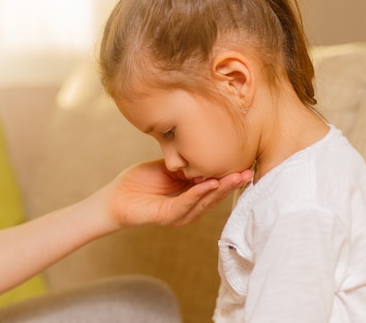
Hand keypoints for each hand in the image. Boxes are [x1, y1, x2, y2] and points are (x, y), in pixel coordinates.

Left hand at [106, 159, 252, 227]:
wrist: (116, 197)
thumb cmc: (139, 181)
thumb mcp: (167, 167)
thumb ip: (185, 163)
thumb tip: (203, 149)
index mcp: (190, 193)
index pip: (215, 184)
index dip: (229, 174)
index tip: (245, 162)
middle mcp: (190, 206)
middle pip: (216, 194)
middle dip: (232, 182)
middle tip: (249, 171)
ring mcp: (181, 213)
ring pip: (206, 200)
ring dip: (221, 188)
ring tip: (235, 176)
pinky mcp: (169, 216)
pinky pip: (187, 203)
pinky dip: (199, 193)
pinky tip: (210, 184)